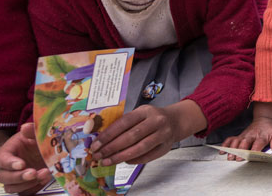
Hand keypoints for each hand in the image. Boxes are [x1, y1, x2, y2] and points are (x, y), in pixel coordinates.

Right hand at [0, 123, 50, 194]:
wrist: (47, 149)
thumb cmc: (37, 141)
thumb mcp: (36, 134)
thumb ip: (32, 131)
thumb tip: (25, 127)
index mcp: (7, 152)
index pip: (2, 160)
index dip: (10, 163)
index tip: (22, 164)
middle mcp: (7, 167)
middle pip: (3, 177)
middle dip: (18, 177)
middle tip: (33, 172)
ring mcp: (14, 178)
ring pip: (11, 187)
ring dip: (27, 184)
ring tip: (45, 173)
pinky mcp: (24, 186)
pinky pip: (23, 193)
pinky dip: (33, 188)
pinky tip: (45, 179)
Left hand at [90, 100, 205, 165]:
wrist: (175, 121)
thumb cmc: (151, 118)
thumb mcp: (139, 114)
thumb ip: (124, 124)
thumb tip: (102, 139)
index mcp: (145, 111)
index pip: (124, 122)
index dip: (108, 134)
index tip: (96, 144)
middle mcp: (156, 121)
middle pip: (131, 136)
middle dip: (112, 148)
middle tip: (99, 156)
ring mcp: (162, 134)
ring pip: (140, 148)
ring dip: (121, 156)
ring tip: (108, 161)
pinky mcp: (166, 146)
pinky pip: (148, 156)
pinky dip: (134, 160)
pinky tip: (124, 161)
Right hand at [220, 119, 271, 160]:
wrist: (264, 120)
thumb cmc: (270, 129)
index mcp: (261, 136)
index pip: (257, 143)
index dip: (254, 150)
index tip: (251, 156)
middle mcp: (251, 136)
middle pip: (244, 142)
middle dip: (240, 150)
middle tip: (237, 159)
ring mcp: (244, 136)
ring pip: (236, 141)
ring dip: (232, 149)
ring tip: (229, 157)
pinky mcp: (239, 136)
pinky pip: (230, 139)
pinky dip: (225, 144)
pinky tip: (221, 151)